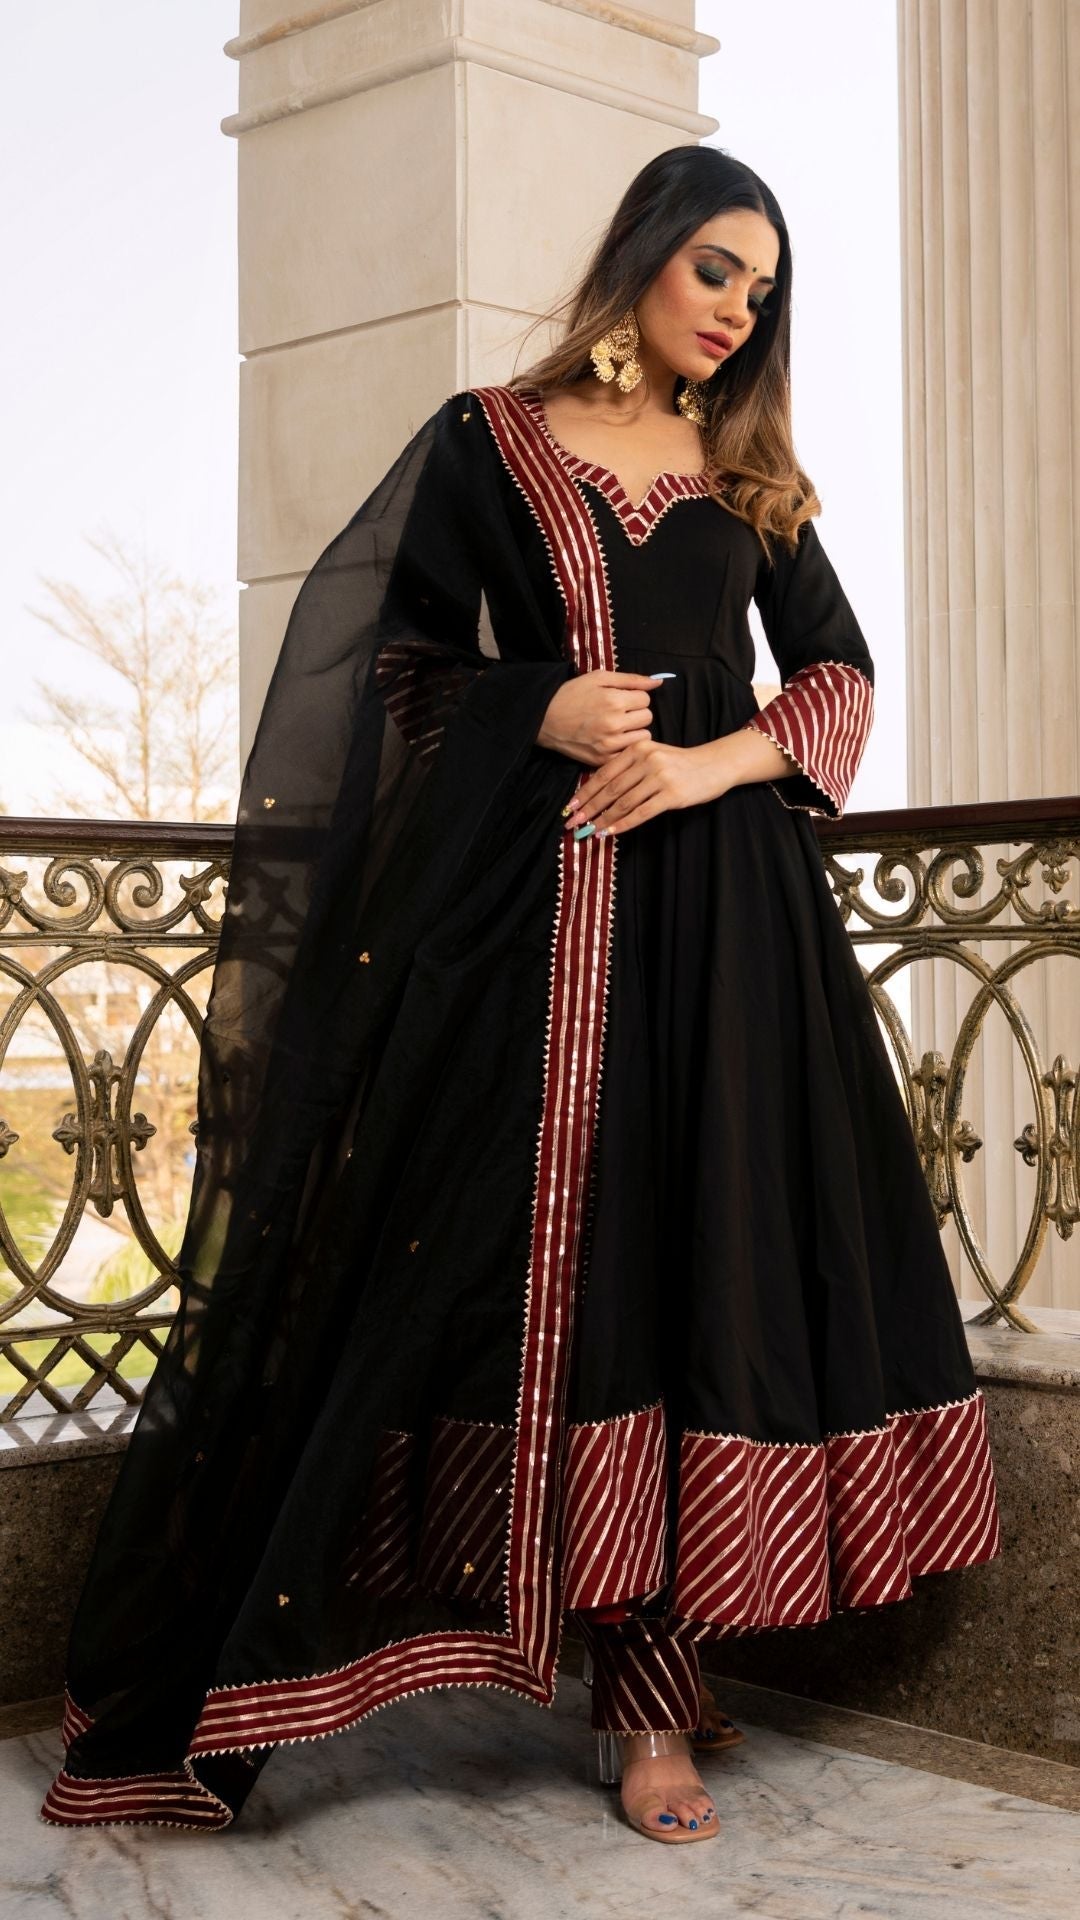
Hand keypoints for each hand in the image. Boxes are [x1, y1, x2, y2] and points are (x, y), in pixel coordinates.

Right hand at [536, 670, 665, 765]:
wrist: (545, 719)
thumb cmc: (571, 695)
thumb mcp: (599, 678)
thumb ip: (631, 679)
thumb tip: (658, 681)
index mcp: (614, 701)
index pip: (646, 699)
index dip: (634, 697)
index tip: (621, 699)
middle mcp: (614, 724)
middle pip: (647, 717)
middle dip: (636, 713)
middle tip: (619, 712)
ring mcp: (609, 744)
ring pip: (643, 737)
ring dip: (634, 731)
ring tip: (617, 726)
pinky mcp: (603, 759)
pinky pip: (630, 753)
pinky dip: (625, 746)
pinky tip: (613, 740)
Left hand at [563, 738, 735, 835]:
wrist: (715, 764)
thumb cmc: (681, 763)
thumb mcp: (653, 755)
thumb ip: (629, 767)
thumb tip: (600, 791)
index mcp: (638, 748)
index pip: (604, 773)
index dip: (585, 792)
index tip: (570, 806)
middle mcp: (647, 760)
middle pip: (610, 789)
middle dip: (589, 808)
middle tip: (573, 823)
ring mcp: (660, 777)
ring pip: (623, 802)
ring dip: (603, 819)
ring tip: (590, 831)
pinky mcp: (672, 795)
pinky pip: (641, 812)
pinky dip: (623, 824)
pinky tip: (611, 832)